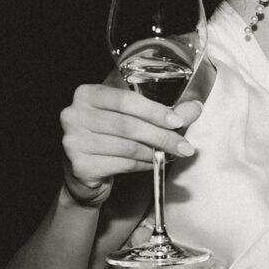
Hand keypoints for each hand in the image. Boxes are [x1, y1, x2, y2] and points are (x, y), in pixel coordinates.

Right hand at [60, 76, 203, 205]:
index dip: (154, 111)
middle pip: (127, 125)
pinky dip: (143, 165)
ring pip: (126, 146)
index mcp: (87, 94)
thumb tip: (196, 107)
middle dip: (161, 136)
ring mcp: (73, 141)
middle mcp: (74, 114)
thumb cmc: (112, 138)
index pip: (124, 100)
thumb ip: (164, 113)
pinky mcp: (79, 165)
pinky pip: (121, 164)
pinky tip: (152, 164)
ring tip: (171, 155)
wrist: (86, 175)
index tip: (177, 121)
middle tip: (185, 146)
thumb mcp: (135, 119)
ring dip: (155, 152)